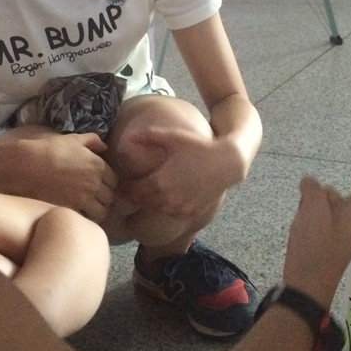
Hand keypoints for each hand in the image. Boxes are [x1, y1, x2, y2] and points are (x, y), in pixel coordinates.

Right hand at [0, 129, 118, 221]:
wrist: (25, 167)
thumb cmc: (48, 150)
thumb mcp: (71, 139)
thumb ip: (92, 141)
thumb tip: (104, 147)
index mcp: (98, 165)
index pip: (114, 181)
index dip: (107, 184)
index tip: (98, 186)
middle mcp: (95, 183)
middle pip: (110, 198)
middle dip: (103, 199)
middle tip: (92, 199)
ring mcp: (84, 199)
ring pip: (101, 212)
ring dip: (96, 211)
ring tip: (86, 209)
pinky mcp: (71, 210)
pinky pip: (87, 219)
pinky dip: (85, 218)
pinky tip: (76, 213)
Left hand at [119, 126, 242, 218]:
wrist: (227, 163)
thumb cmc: (199, 147)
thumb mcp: (174, 137)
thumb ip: (149, 136)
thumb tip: (130, 136)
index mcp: (159, 181)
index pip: (132, 192)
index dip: (125, 188)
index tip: (123, 183)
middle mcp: (168, 198)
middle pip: (142, 202)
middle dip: (135, 196)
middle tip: (131, 188)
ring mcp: (180, 207)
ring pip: (156, 209)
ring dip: (150, 202)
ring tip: (148, 191)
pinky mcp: (191, 212)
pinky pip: (171, 213)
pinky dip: (166, 207)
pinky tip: (167, 196)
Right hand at [282, 155, 350, 306]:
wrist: (305, 286)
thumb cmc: (314, 248)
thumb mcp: (312, 213)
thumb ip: (313, 192)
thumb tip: (310, 183)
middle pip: (339, 194)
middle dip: (320, 195)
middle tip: (306, 210)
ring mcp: (340, 232)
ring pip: (325, 205)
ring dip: (311, 207)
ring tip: (301, 224)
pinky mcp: (328, 241)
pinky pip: (319, 219)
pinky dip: (308, 218)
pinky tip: (300, 231)